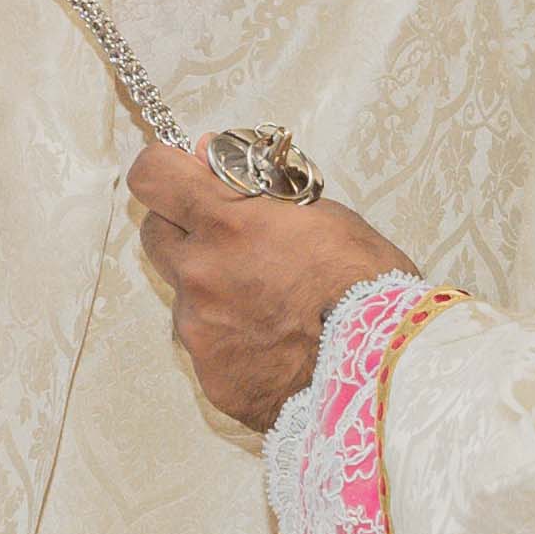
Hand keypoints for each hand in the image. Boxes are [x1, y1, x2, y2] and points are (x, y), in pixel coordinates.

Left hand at [129, 145, 414, 431]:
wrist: (382, 374)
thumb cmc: (367, 287)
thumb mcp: (323, 215)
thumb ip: (256, 188)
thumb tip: (204, 158)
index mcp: (227, 224)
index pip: (152, 177)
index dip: (165, 172)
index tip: (184, 177)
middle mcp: (199, 273)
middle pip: (156, 233)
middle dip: (186, 229)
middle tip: (233, 240)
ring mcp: (198, 328)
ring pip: (184, 292)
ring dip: (212, 288)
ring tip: (270, 304)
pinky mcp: (207, 374)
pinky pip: (204, 341)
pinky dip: (228, 335)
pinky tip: (272, 342)